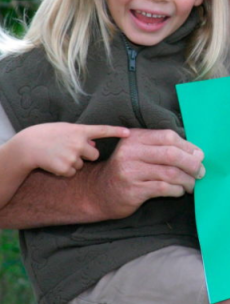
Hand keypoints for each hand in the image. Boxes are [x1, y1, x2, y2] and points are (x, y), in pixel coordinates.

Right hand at [5, 123, 129, 176]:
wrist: (26, 147)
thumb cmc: (45, 135)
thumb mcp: (64, 130)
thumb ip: (81, 135)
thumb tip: (95, 145)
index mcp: (79, 130)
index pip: (102, 130)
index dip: (117, 132)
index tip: (129, 133)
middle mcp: (79, 142)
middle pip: (95, 155)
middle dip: (85, 156)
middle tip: (69, 151)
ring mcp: (73, 155)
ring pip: (82, 165)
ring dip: (72, 163)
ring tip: (57, 155)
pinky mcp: (66, 168)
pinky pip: (72, 173)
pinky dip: (64, 171)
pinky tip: (53, 163)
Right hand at [91, 129, 204, 219]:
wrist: (98, 193)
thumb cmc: (128, 171)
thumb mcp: (140, 152)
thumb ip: (164, 148)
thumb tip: (198, 154)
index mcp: (135, 138)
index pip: (168, 137)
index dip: (188, 147)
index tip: (199, 156)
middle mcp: (130, 152)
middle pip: (171, 154)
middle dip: (192, 164)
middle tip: (201, 172)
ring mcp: (130, 171)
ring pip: (170, 172)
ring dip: (187, 180)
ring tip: (191, 184)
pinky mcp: (132, 190)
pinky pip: (164, 188)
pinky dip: (177, 190)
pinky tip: (179, 191)